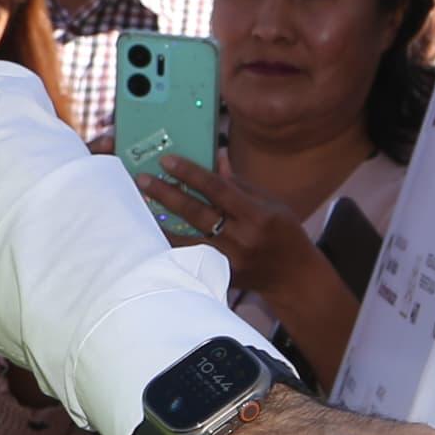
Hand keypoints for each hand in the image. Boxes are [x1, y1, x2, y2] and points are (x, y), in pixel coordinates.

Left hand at [142, 152, 314, 286]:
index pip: (218, 189)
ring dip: (161, 220)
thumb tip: (214, 158)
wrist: (293, 277)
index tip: (167, 161)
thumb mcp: (270, 203)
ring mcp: (228, 260)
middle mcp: (241, 239)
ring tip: (141, 203)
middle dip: (166, 194)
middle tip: (143, 179)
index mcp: (257, 216)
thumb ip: (240, 183)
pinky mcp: (219, 275)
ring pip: (185, 238)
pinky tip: (154, 229)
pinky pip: (189, 256)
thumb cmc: (283, 233)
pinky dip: (171, 242)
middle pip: (196, 213)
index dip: (190, 173)